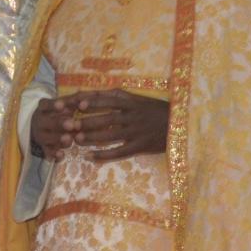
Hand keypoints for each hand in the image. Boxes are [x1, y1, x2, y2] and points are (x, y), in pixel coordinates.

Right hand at [28, 97, 74, 158]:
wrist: (38, 126)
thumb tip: (90, 96)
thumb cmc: (56, 112)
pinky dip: (54, 154)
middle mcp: (40, 122)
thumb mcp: (61, 104)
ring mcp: (41, 135)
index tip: (62, 105)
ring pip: (47, 138)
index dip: (53, 105)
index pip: (46, 105)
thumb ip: (74, 100)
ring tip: (68, 139)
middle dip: (59, 123)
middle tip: (71, 124)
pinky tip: (61, 155)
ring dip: (58, 139)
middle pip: (47, 122)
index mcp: (43, 108)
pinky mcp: (44, 147)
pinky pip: (47, 152)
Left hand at [40, 90, 169, 161]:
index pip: (109, 100)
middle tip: (70, 125)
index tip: (77, 103)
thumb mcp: (140, 99)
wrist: (180, 125)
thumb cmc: (155, 110)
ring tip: (77, 140)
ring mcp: (137, 132)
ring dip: (92, 138)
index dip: (92, 102)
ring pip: (110, 135)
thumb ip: (119, 96)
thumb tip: (93, 93)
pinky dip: (104, 155)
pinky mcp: (140, 146)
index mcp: (133, 102)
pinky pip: (119, 152)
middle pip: (106, 118)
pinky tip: (90, 157)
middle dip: (87, 122)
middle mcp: (133, 116)